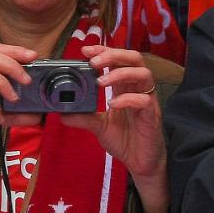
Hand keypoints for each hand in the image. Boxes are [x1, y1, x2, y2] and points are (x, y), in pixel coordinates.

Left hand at [61, 46, 168, 212]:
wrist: (140, 162)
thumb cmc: (125, 139)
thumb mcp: (99, 126)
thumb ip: (84, 117)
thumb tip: (61, 113)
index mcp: (125, 87)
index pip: (119, 59)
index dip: (104, 51)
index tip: (85, 51)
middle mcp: (138, 89)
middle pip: (134, 58)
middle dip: (113, 55)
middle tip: (93, 62)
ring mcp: (147, 101)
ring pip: (143, 74)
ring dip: (120, 73)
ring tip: (101, 81)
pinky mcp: (152, 116)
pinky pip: (144, 100)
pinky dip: (127, 99)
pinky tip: (113, 104)